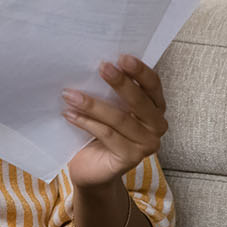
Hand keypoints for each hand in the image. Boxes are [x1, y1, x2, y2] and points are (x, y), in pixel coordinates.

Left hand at [62, 55, 167, 188]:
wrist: (91, 169)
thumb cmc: (99, 132)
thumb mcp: (107, 106)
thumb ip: (109, 90)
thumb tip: (93, 63)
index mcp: (155, 108)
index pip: (153, 85)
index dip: (140, 71)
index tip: (122, 57)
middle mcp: (156, 126)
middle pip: (140, 101)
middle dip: (120, 82)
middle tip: (102, 67)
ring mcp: (146, 144)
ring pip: (120, 118)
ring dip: (92, 104)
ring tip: (70, 94)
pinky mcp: (131, 158)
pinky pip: (108, 135)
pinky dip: (86, 123)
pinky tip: (70, 114)